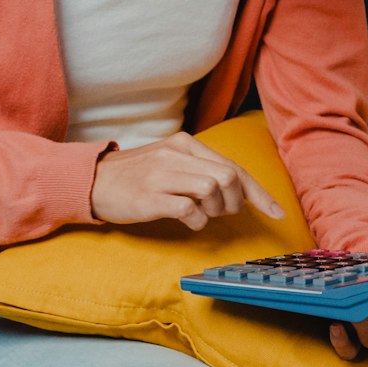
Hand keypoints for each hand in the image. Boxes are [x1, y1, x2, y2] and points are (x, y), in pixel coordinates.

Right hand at [89, 132, 285, 230]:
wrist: (91, 181)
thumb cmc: (136, 176)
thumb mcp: (170, 162)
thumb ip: (202, 170)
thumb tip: (239, 190)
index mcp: (185, 144)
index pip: (234, 166)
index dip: (259, 192)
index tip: (277, 212)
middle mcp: (176, 155)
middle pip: (228, 177)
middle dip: (235, 201)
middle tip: (222, 212)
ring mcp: (162, 175)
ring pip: (213, 189)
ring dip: (215, 210)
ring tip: (202, 215)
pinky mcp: (149, 197)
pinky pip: (189, 209)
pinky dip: (197, 221)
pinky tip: (188, 222)